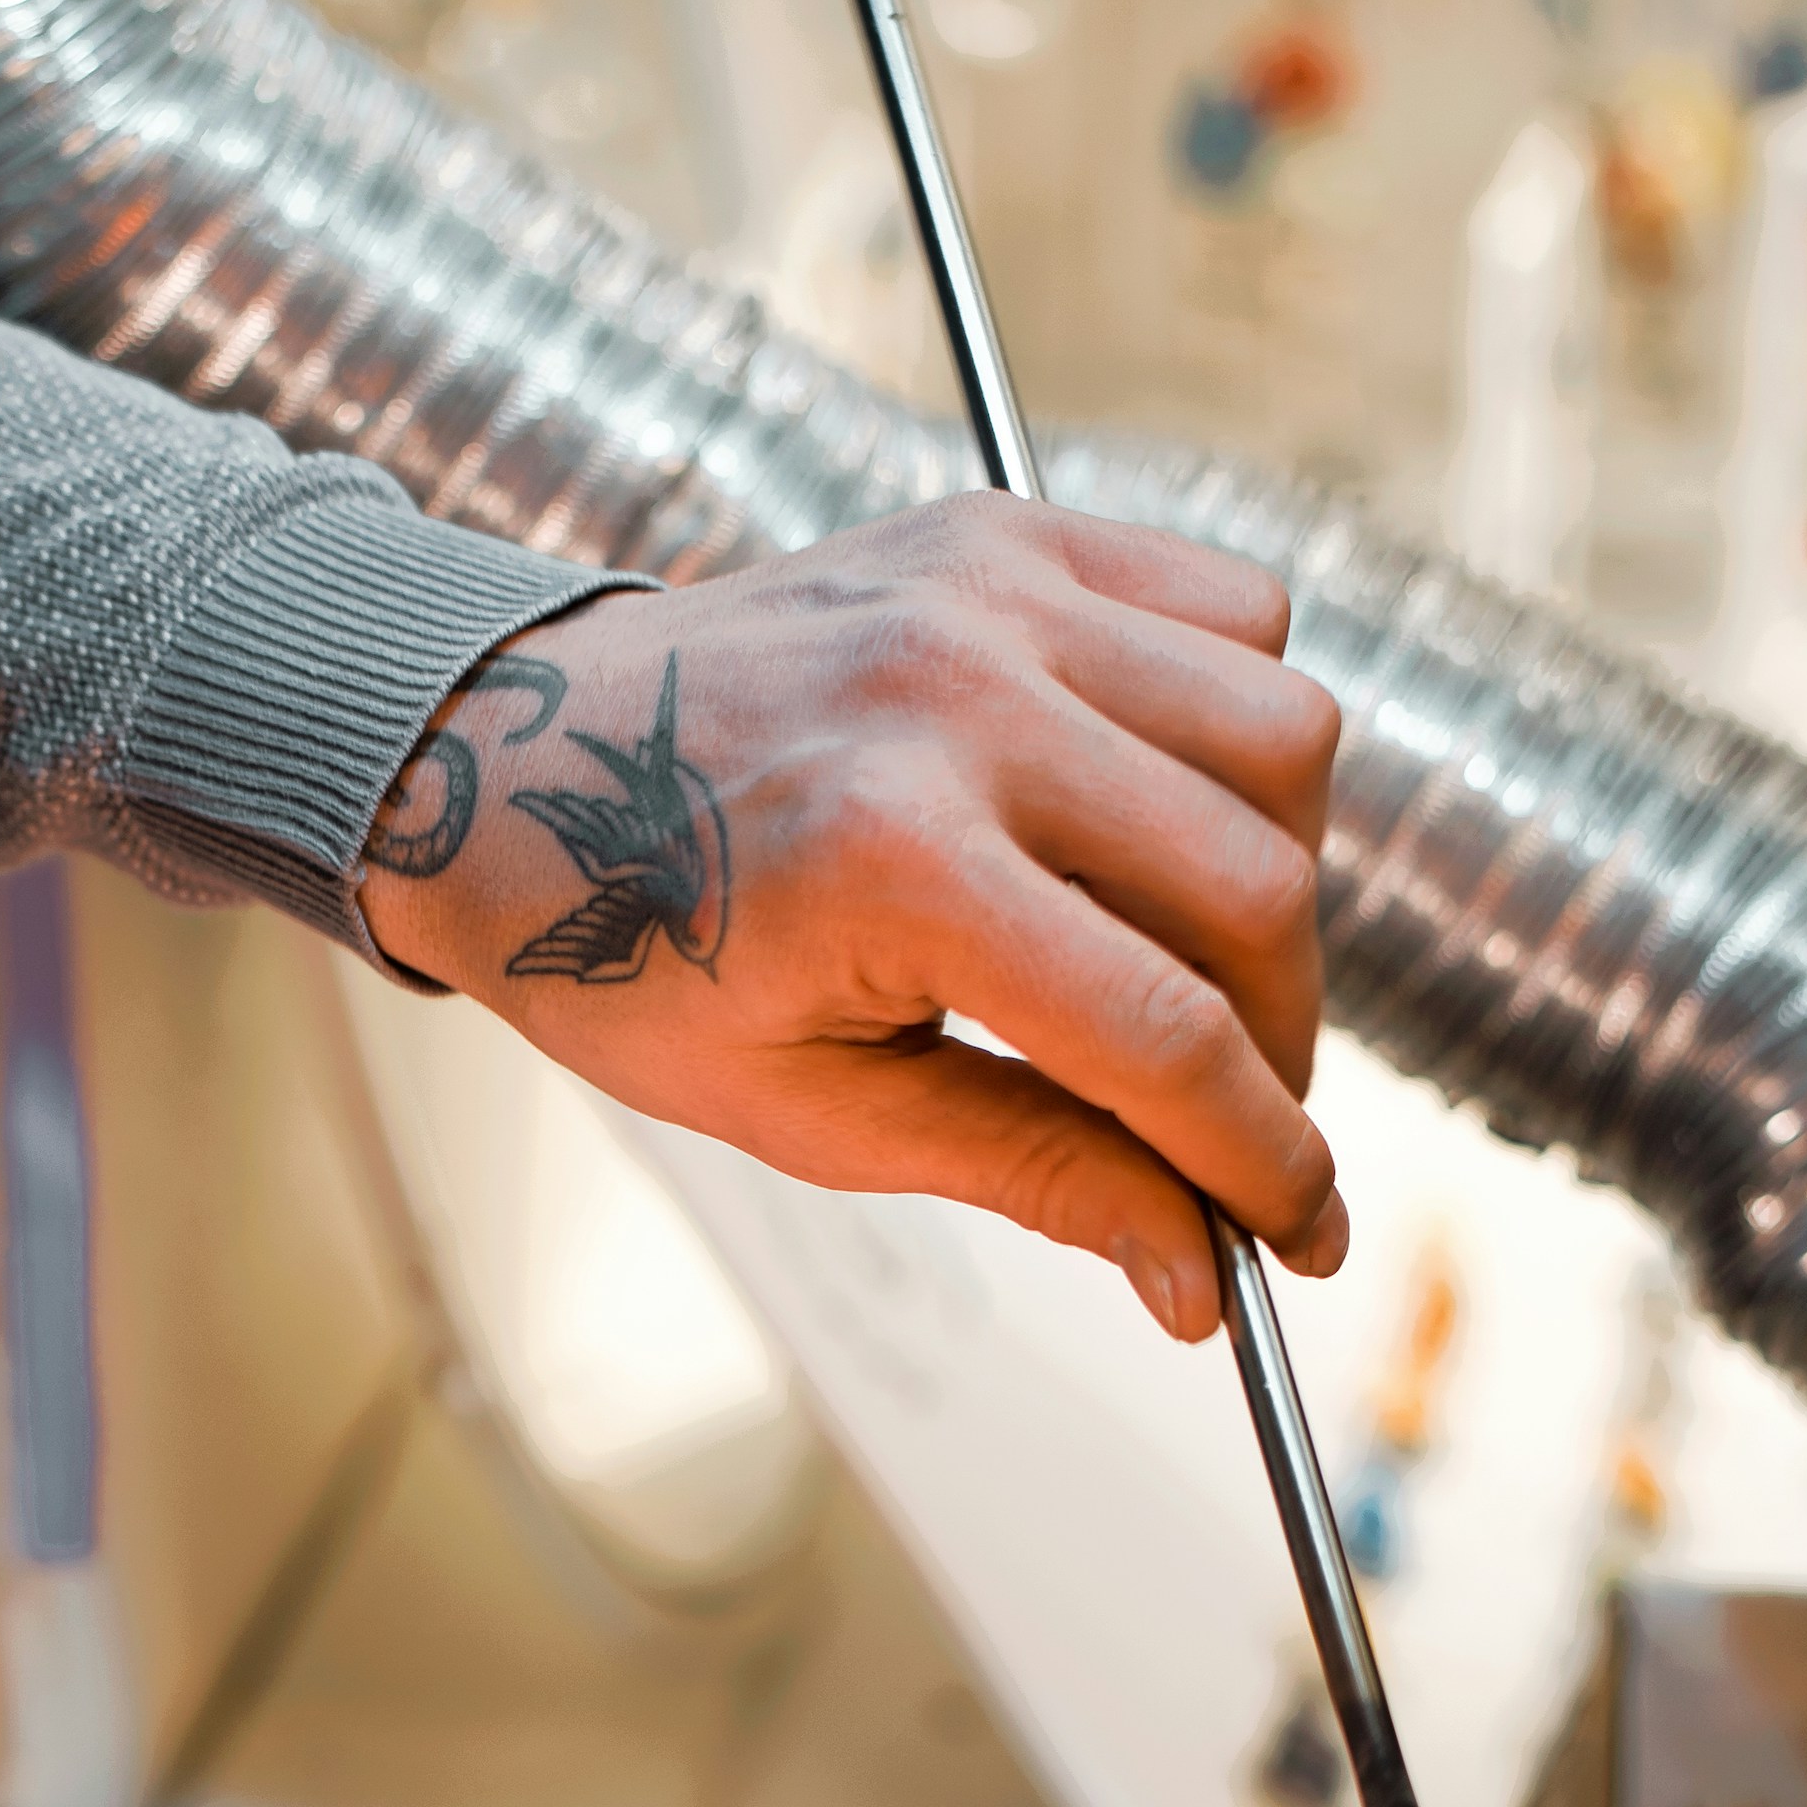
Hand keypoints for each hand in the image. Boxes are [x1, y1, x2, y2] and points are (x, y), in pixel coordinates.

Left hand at [350, 494, 1345, 1340]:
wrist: (506, 762)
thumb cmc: (636, 949)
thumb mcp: (807, 1109)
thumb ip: (1029, 1171)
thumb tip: (1203, 1276)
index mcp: (892, 861)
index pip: (1168, 1036)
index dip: (1263, 1159)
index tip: (1300, 1237)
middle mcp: (962, 700)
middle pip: (1258, 890)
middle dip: (1280, 1040)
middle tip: (1228, 1112)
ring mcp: (993, 594)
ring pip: (1283, 737)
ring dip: (1278, 873)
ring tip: (1189, 953)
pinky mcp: (1008, 530)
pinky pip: (1235, 613)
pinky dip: (1240, 724)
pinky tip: (1155, 808)